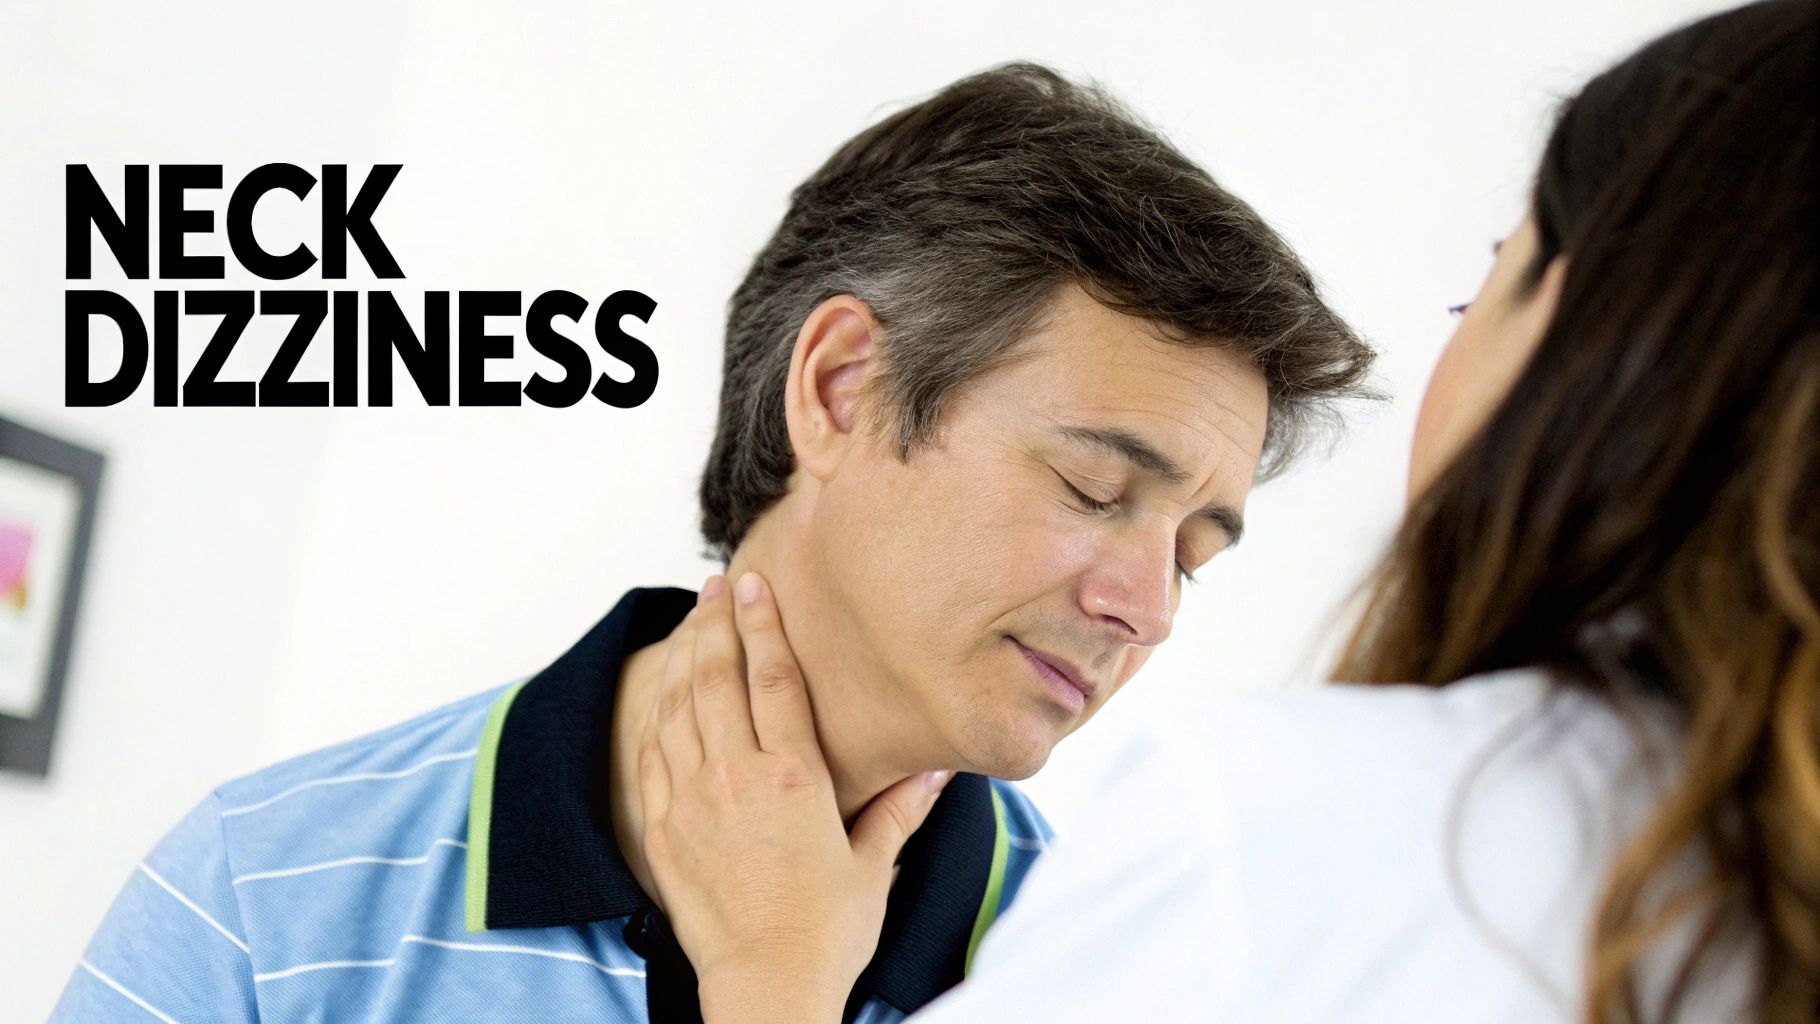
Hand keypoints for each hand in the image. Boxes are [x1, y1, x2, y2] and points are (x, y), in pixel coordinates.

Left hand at [637, 571, 951, 1023]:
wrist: (765, 985)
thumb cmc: (825, 932)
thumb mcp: (872, 864)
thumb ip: (899, 808)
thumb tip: (936, 768)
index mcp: (794, 778)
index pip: (773, 679)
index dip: (763, 624)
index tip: (753, 584)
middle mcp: (736, 778)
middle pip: (717, 678)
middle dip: (716, 624)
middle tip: (716, 588)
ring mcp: (692, 801)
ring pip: (678, 707)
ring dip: (683, 657)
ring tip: (691, 621)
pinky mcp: (664, 829)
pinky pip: (653, 753)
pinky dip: (657, 712)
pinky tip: (664, 692)